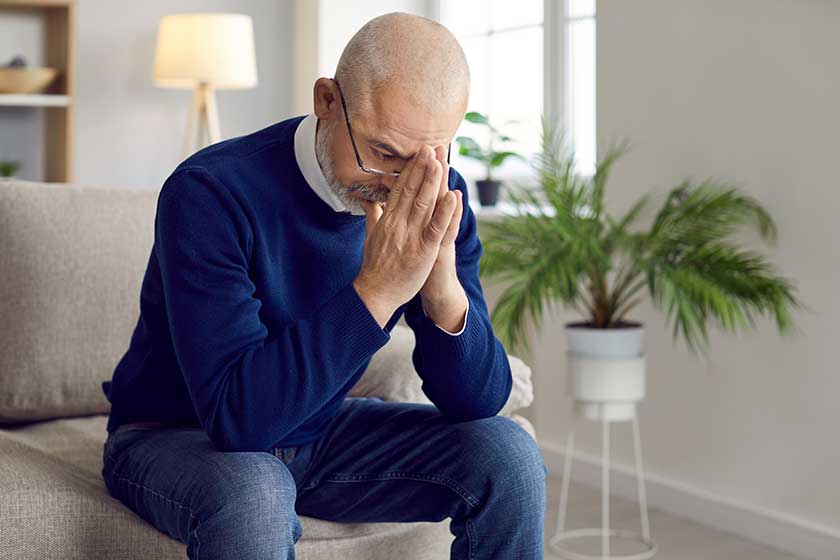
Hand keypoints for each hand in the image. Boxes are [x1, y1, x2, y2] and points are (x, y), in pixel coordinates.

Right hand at [353, 145, 458, 327]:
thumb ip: (372, 215)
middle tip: (431, 146)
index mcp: (387, 219)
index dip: (411, 169)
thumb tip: (366, 199)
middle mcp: (398, 224)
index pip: (400, 188)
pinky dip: (445, 212)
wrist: (374, 293)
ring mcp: (411, 237)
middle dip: (422, 168)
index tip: (419, 152)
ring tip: (440, 161)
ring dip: (432, 182)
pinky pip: (436, 228)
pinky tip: (453, 196)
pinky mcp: (423, 251)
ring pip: (423, 204)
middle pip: (411, 190)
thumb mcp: (370, 236)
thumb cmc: (374, 266)